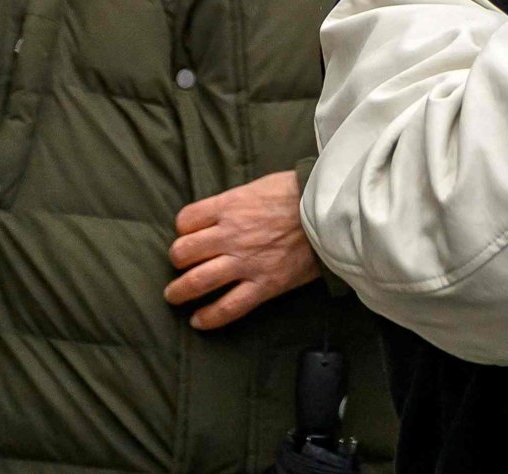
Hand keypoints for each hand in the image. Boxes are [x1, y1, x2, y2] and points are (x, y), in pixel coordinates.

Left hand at [163, 169, 320, 328]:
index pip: (186, 220)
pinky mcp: (263, 284)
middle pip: (183, 252)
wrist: (332, 212)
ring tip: (176, 296)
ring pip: (197, 282)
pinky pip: (228, 307)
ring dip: (179, 292)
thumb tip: (222, 215)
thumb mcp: (260, 187)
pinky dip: (208, 317)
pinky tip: (198, 321)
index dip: (183, 230)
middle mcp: (230, 235)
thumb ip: (236, 203)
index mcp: (230, 207)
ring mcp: (245, 262)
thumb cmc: (300, 193)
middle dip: (177, 261)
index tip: (189, 236)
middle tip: (179, 267)